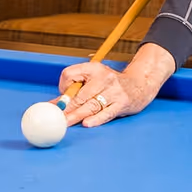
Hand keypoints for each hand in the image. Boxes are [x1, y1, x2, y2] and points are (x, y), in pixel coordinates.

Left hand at [57, 44, 175, 128]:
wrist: (139, 85)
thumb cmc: (111, 84)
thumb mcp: (94, 79)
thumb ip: (75, 90)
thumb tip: (53, 105)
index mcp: (93, 68)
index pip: (70, 74)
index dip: (63, 87)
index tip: (62, 97)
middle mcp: (103, 78)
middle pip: (79, 95)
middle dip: (66, 108)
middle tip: (55, 118)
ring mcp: (114, 91)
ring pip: (90, 105)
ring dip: (76, 116)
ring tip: (65, 123)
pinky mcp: (121, 103)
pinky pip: (106, 113)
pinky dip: (96, 119)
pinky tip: (86, 123)